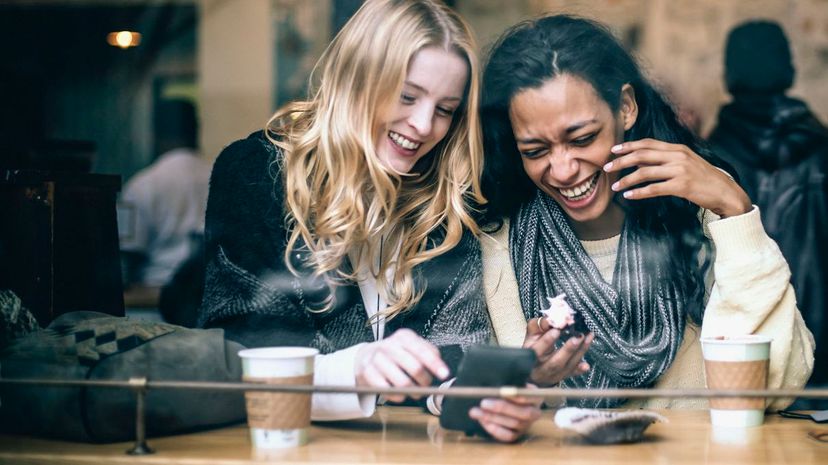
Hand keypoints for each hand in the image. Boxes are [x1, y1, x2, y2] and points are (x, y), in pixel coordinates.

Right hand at [354, 329, 449, 401]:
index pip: (423, 350)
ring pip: (402, 382)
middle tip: (427, 386)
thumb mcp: (410, 346)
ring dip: (413, 391)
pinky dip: (397, 396)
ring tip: (415, 392)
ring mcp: (377, 359)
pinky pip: (387, 390)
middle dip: (425, 381)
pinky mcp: (367, 372)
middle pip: (415, 367)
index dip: (435, 364)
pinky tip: (400, 394)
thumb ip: (428, 353)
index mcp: (404, 337)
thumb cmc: (394, 353)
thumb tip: (441, 367)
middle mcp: (390, 345)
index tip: (444, 374)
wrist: (365, 356)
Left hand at [469, 385, 542, 442]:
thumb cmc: (505, 387)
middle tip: (483, 403)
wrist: (502, 399)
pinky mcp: (517, 435)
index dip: (516, 395)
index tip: (501, 391)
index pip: (529, 396)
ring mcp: (526, 425)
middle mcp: (534, 412)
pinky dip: (494, 429)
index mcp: (535, 396)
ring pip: (514, 424)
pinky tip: (482, 421)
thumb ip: (506, 382)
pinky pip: (508, 436)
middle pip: (523, 413)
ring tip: (475, 411)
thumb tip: (495, 383)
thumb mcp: (509, 382)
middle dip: (502, 408)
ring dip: (492, 418)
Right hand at [524, 317, 591, 385]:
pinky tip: (586, 365)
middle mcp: (543, 368)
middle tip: (577, 337)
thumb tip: (548, 320)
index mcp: (532, 356)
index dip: (547, 341)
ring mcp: (555, 374)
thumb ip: (536, 326)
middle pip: (555, 362)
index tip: (557, 330)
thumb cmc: (533, 348)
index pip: (538, 350)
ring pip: (568, 365)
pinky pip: (573, 373)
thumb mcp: (530, 337)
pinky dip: (580, 369)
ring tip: (588, 338)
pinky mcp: (564, 375)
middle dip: (568, 349)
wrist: (534, 372)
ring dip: (580, 352)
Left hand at [604, 139, 751, 217]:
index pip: (648, 143)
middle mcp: (678, 156)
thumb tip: (638, 162)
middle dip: (621, 161)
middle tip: (606, 167)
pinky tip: (629, 196)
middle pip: (642, 155)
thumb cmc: (703, 178)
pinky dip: (639, 193)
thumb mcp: (686, 162)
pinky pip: (654, 189)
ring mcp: (680, 171)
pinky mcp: (681, 186)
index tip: (613, 150)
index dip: (628, 146)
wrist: (725, 191)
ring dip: (626, 180)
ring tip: (615, 186)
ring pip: (645, 173)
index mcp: (677, 148)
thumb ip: (665, 159)